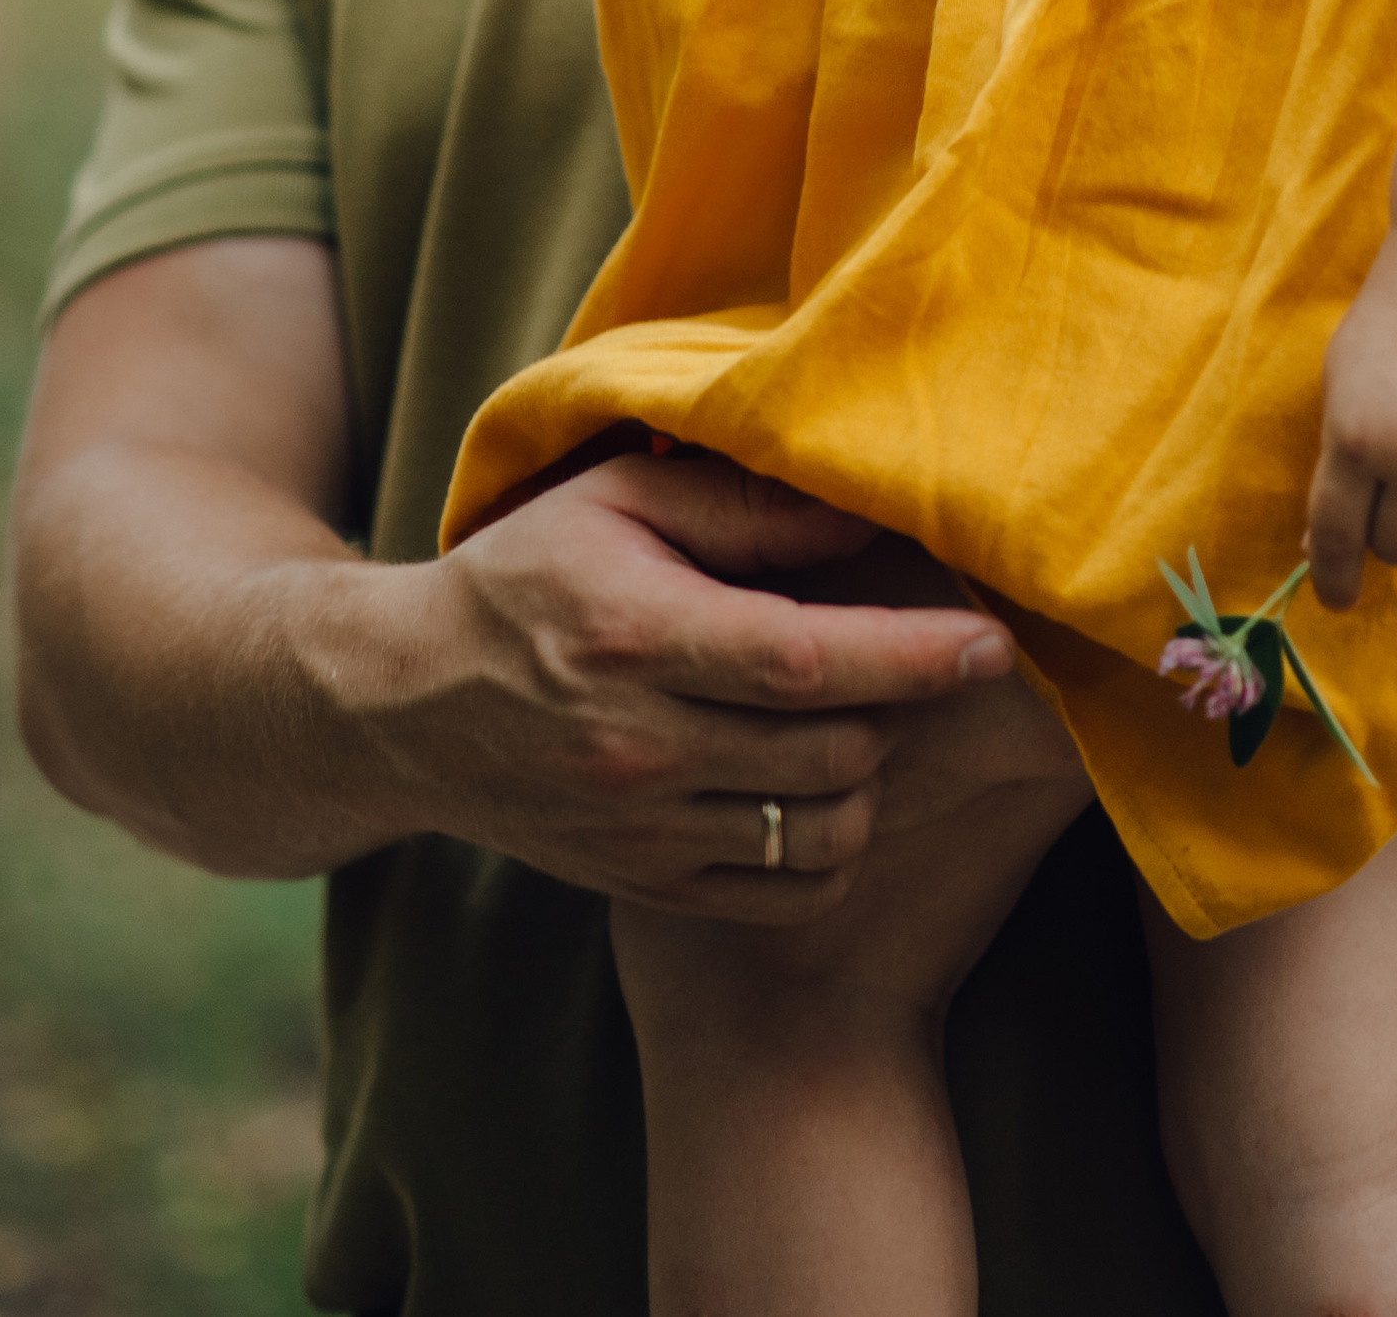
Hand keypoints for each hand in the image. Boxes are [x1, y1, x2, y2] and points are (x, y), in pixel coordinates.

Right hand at [373, 449, 1021, 922]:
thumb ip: (742, 505)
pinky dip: (831, 848)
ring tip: (859, 717)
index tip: (992, 642)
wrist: (404, 708)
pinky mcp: (645, 886)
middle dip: (902, 708)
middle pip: (831, 752)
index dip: (911, 656)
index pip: (801, 659)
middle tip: (917, 661)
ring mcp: (641, 831)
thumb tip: (865, 507)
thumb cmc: (525, 579)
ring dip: (870, 776)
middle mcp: (638, 747)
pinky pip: (786, 893)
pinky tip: (821, 787)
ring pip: (823, 830)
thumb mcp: (617, 502)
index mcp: (633, 636)